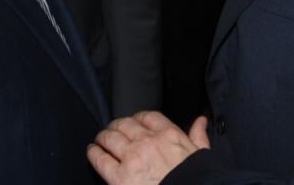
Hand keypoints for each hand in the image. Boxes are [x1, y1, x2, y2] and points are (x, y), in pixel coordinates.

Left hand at [87, 111, 209, 184]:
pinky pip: (100, 158)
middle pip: (125, 124)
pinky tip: (92, 151)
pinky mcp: (119, 178)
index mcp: (169, 135)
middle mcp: (148, 142)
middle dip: (117, 126)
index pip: (148, 116)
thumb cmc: (197, 181)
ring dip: (103, 137)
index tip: (134, 122)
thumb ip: (198, 137)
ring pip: (110, 138)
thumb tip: (201, 121)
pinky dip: (94, 152)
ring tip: (100, 139)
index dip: (137, 118)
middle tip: (112, 130)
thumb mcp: (201, 156)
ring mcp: (132, 158)